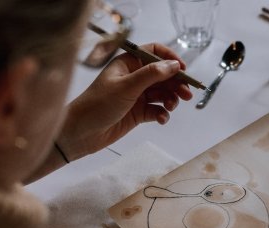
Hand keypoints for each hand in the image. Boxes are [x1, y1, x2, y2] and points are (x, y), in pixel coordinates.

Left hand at [58, 43, 192, 160]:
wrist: (81, 132)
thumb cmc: (97, 105)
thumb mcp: (126, 86)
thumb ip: (152, 75)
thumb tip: (174, 66)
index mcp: (128, 64)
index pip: (154, 53)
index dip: (170, 59)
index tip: (183, 70)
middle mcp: (134, 77)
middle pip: (163, 75)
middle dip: (176, 84)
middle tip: (187, 94)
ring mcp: (136, 96)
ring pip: (162, 93)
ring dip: (171, 100)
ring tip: (171, 107)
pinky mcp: (138, 113)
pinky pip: (157, 110)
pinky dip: (162, 114)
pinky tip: (161, 119)